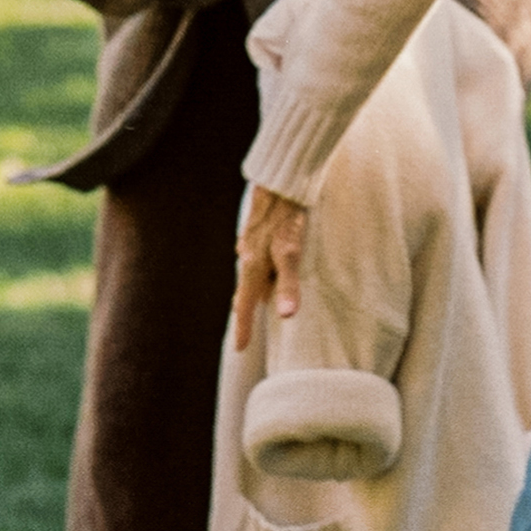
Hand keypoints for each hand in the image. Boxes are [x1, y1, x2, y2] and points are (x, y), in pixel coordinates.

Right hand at [234, 187, 308, 348]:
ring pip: (250, 273)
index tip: (239, 348)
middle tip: (245, 331)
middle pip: (245, 290)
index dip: (243, 327)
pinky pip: (256, 257)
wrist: (280, 181)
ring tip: (256, 304)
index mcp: (253, 266)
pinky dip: (261, 270)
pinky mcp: (259, 230)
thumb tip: (286, 316)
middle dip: (245, 311)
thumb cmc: (287, 218)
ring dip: (253, 289)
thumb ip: (288, 284)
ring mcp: (251, 242)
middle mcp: (247, 256)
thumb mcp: (291, 253)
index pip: (244, 305)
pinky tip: (267, 268)